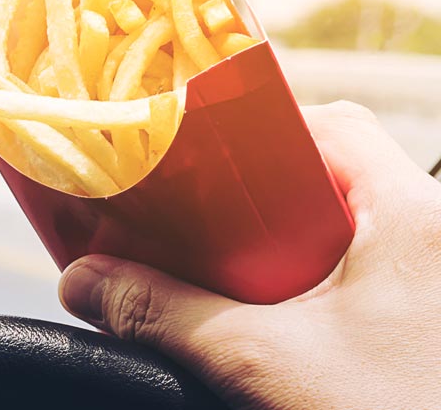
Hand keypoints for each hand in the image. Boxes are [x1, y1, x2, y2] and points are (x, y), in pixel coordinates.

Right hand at [58, 102, 440, 408]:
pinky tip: (272, 329)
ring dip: (278, 252)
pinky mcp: (431, 334)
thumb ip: (164, 315)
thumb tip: (85, 283)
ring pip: (348, 238)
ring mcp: (437, 287)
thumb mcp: (263, 362)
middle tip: (190, 222)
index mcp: (417, 214)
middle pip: (332, 181)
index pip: (326, 126)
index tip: (188, 155)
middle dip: (252, 199)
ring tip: (221, 278)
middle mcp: (440, 238)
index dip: (248, 130)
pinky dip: (309, 294)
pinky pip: (367, 287)